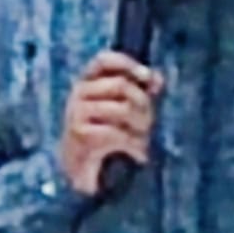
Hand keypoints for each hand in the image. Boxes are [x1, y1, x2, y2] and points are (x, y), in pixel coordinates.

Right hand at [60, 52, 163, 194]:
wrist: (84, 171)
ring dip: (141, 127)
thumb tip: (157, 78)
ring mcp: (76, 112)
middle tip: (150, 125)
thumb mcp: (127, 111)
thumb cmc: (110, 137)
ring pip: (122, 108)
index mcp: (90, 83)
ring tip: (143, 140)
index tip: (148, 78)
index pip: (104, 60)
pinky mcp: (79, 133)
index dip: (127, 64)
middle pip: (122, 85)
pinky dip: (133, 145)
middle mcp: (79, 93)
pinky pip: (116, 132)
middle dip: (144, 104)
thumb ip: (141, 92)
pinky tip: (137, 155)